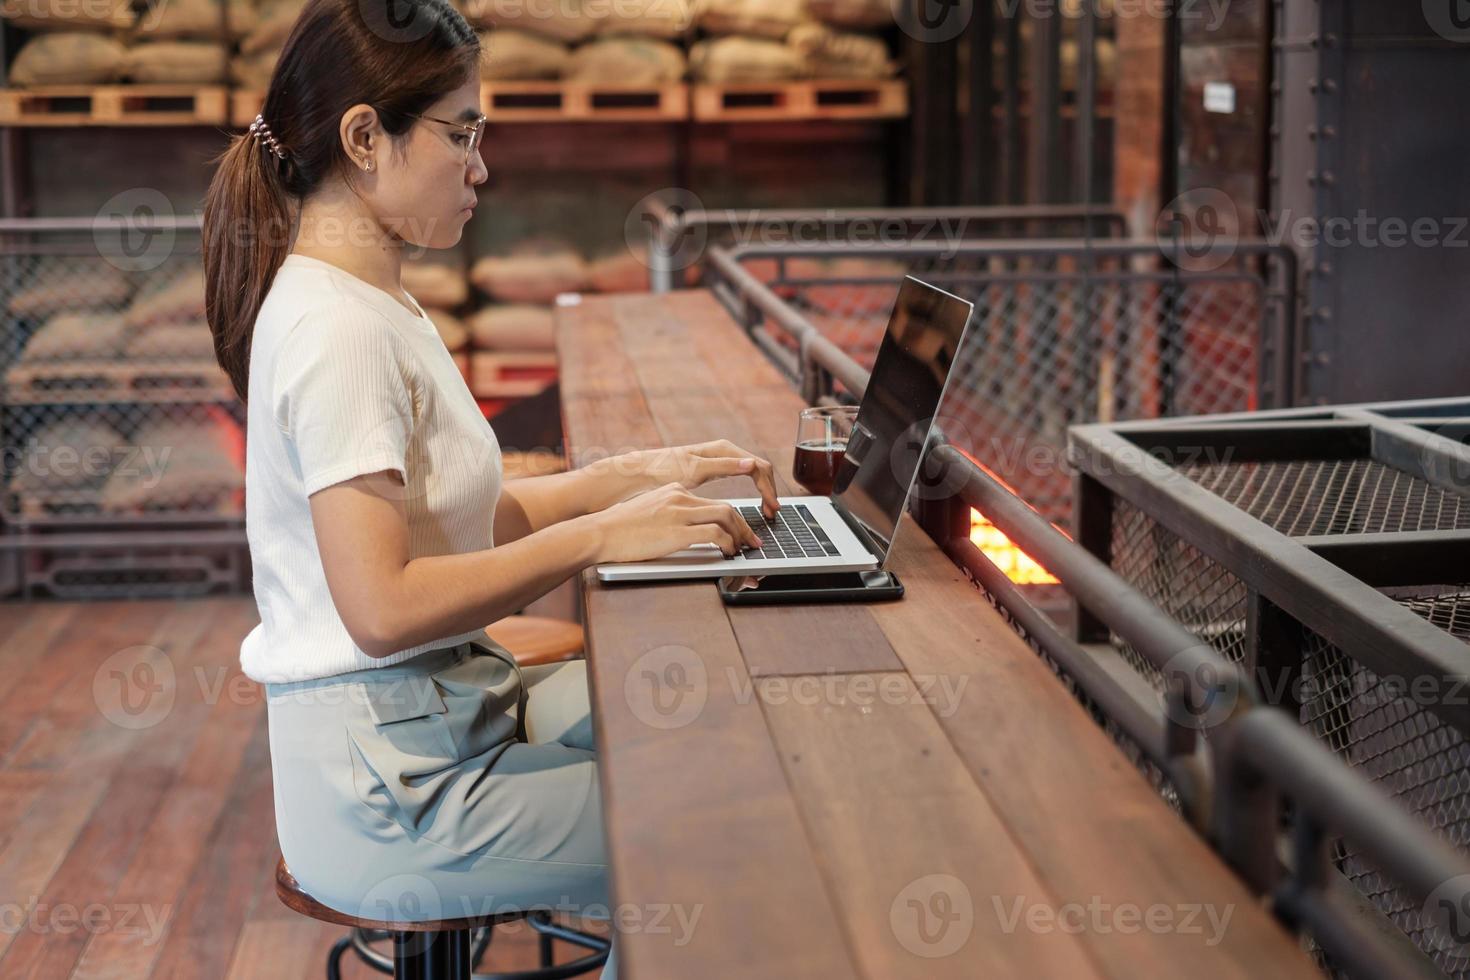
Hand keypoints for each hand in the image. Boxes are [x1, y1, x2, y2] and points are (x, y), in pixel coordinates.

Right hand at [590, 482, 763, 563]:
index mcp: (674, 491)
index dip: (731, 518)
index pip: (712, 503)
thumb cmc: (618, 530)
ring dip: (741, 535)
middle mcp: (680, 497)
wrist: (599, 532)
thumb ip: (669, 517)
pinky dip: (728, 543)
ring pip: (726, 516)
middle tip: (753, 542)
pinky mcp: (677, 530)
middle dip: (745, 527)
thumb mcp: (648, 514)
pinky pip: (715, 534)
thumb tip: (686, 533)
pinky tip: (728, 553)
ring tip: (745, 549)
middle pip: (726, 507)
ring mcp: (679, 513)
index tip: (739, 530)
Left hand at [619, 440, 779, 518]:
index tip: (771, 509)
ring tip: (766, 512)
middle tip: (772, 514)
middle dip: (769, 490)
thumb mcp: (694, 470)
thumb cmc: (663, 469)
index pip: (759, 467)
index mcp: (724, 450)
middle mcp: (724, 452)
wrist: (639, 472)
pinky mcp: (713, 470)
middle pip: (759, 469)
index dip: (769, 488)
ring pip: (752, 473)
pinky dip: (751, 492)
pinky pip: (742, 479)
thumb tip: (752, 465)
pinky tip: (750, 506)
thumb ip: (724, 467)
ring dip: (762, 492)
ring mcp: (720, 460)